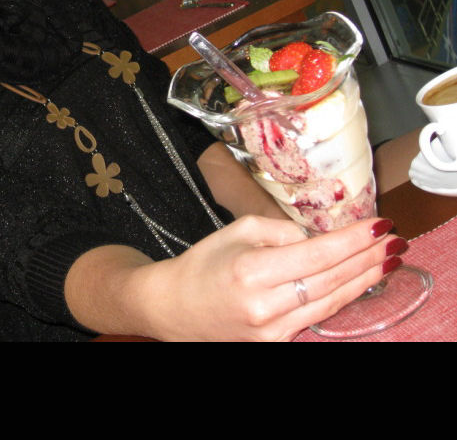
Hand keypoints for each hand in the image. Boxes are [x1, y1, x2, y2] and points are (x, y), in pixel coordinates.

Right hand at [123, 215, 403, 340]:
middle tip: (393, 240)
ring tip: (387, 260)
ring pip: (331, 302)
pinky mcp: (275, 343)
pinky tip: (359, 282)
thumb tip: (315, 239)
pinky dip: (340, 297)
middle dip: (367, 258)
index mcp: (252, 270)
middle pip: (331, 280)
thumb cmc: (204, 262)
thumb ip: (281, 231)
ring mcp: (272, 330)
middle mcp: (265, 305)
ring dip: (364, 280)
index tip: (379, 224)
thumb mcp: (238, 231)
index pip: (317, 254)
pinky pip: (316, 317)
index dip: (353, 240)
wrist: (175, 307)